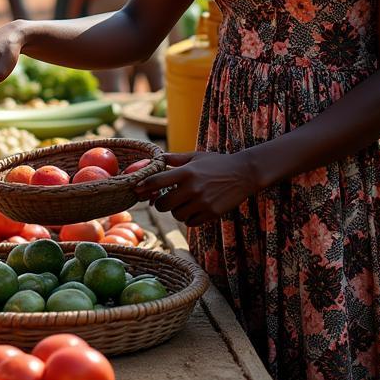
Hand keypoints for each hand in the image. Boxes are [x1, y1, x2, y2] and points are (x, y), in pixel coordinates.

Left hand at [134, 150, 261, 226]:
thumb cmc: (217, 163)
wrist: (244, 174)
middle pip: (163, 205)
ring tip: (183, 203)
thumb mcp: (195, 156)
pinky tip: (194, 209)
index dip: (143, 186)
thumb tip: (156, 158)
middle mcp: (192, 188)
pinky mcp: (212, 213)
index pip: (157, 181)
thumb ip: (175, 159)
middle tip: (164, 200)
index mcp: (186, 172)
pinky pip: (190, 222)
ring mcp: (202, 202)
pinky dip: (189, 219)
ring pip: (176, 215)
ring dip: (176, 211)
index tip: (135, 189)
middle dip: (160, 203)